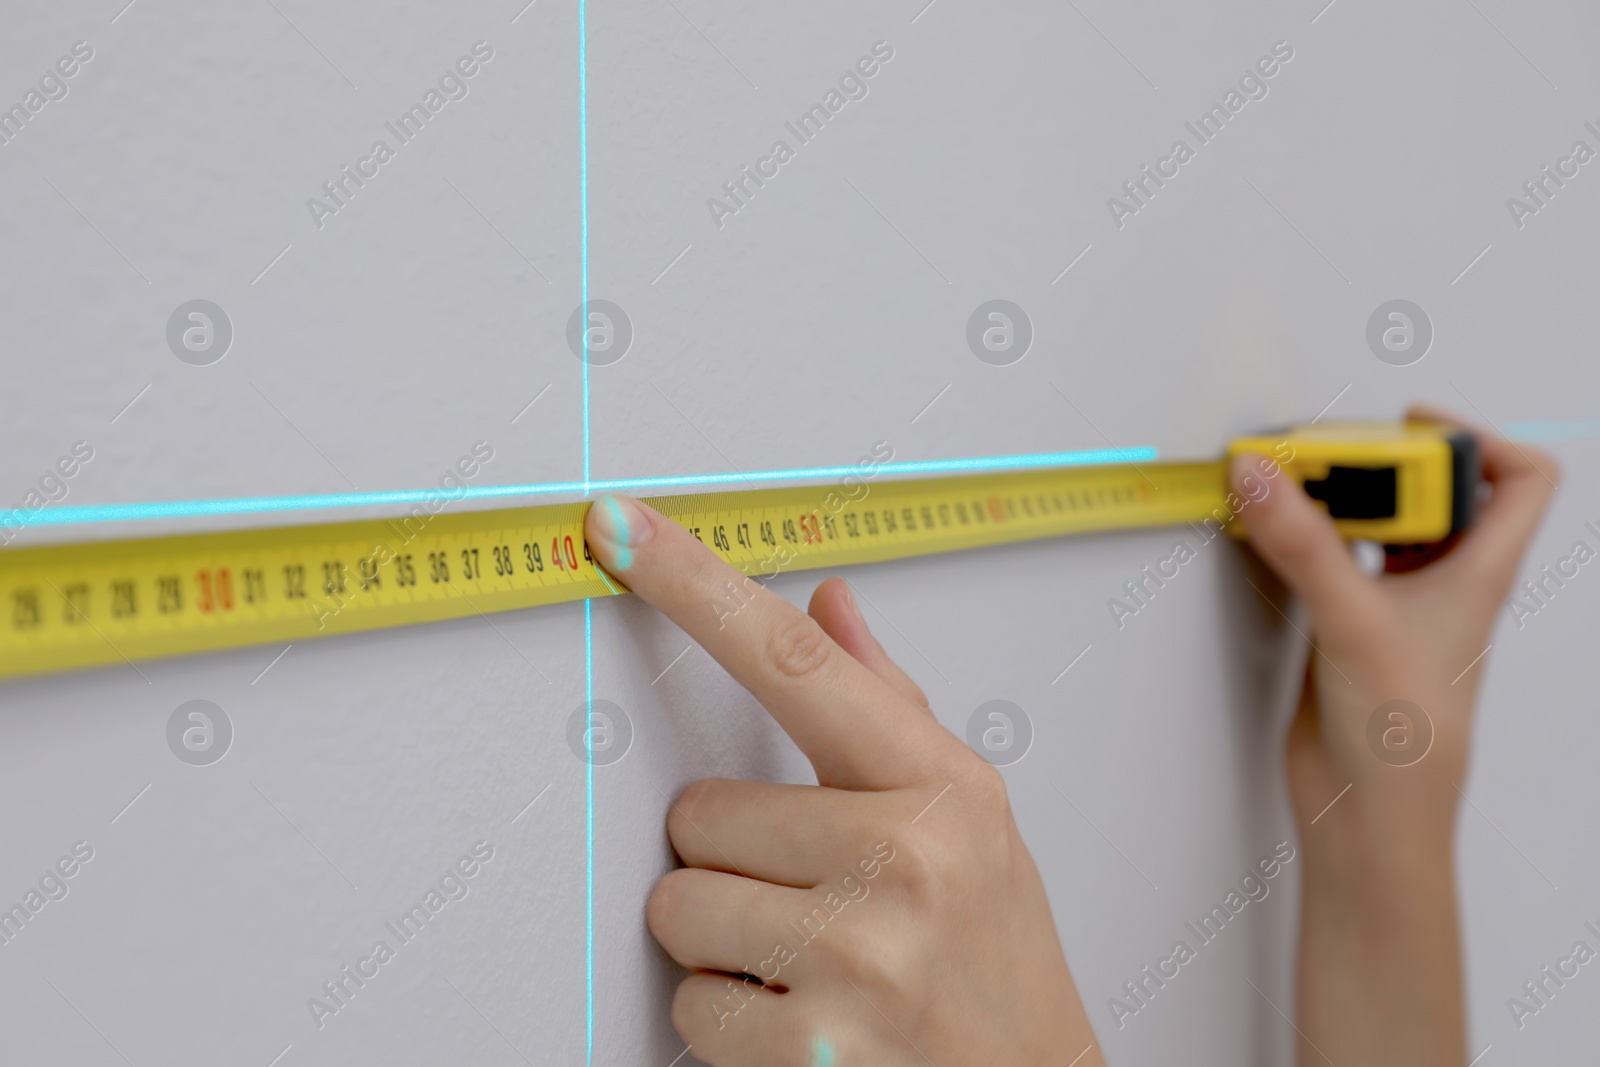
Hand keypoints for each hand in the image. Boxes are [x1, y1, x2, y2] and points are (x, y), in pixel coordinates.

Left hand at [585, 494, 1103, 1066]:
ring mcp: (861, 956)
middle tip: (811, 896)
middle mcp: (906, 860)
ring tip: (812, 960)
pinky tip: (805, 1017)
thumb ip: (887, 707)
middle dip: (733, 859)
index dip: (697, 585)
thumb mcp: (970, 820)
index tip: (624, 530)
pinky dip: (729, 1020)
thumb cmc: (997, 958)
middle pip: (699, 812)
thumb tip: (827, 604)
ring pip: (679, 906)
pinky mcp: (816, 1049)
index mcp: (941, 787)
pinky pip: (689, 1004)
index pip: (794, 661)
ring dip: (723, 941)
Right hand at [1234, 405, 1558, 1066]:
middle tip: (1326, 456)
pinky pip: (1332, 562)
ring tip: (1294, 485)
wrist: (1369, 813)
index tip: (1407, 425)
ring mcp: (1397, 605)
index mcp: (1479, 573)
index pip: (1517, 479)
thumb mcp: (1356, 620)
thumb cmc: (1407, 739)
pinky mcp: (1349, 628)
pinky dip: (1304, 539)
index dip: (1474, 437)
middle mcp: (1444, 583)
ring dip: (1339, 500)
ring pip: (1379, 527)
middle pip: (1434, 492)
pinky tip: (1271, 535)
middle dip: (1381, 463)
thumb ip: (1303, 542)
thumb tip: (1263, 476)